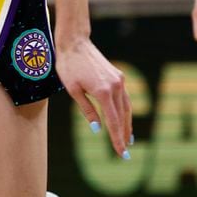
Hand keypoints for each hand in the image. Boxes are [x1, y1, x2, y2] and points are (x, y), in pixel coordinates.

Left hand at [56, 36, 131, 157]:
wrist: (75, 43)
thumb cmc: (68, 66)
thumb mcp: (73, 91)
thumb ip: (87, 110)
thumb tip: (97, 129)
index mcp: (103, 92)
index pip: (113, 122)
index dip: (117, 139)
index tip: (121, 153)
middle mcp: (115, 86)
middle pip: (123, 117)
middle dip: (124, 135)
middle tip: (125, 153)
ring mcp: (119, 80)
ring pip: (126, 107)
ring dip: (127, 124)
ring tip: (128, 140)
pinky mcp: (118, 76)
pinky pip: (124, 98)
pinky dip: (125, 111)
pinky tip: (124, 119)